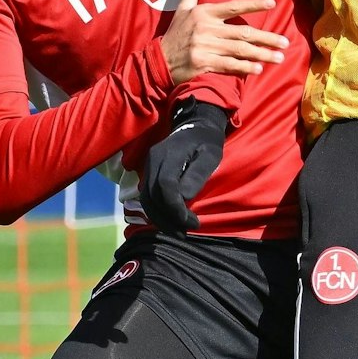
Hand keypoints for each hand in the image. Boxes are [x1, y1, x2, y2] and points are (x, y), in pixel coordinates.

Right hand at [140, 99, 228, 232]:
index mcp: (169, 155)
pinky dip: (157, 212)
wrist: (196, 126)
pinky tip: (170, 222)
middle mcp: (153, 160)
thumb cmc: (207, 142)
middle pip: (152, 196)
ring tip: (179, 232)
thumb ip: (197, 175)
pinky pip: (147, 196)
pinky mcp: (149, 172)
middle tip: (186, 232)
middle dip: (168, 219)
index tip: (191, 222)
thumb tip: (184, 197)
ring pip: (146, 199)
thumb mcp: (211, 156)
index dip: (175, 208)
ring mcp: (148, 166)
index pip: (165, 187)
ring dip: (160, 220)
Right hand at [159, 0, 285, 84]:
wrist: (159, 60)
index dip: (253, 4)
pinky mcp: (203, 63)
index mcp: (204, 13)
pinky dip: (244, 68)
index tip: (272, 3)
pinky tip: (258, 69)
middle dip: (267, 39)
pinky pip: (229, 65)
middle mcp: (206, 28)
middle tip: (285, 43)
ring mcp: (205, 46)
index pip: (233, 6)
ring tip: (279, 58)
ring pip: (240, 50)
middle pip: (243, 33)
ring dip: (262, 54)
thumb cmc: (175, 33)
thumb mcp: (182, 8)